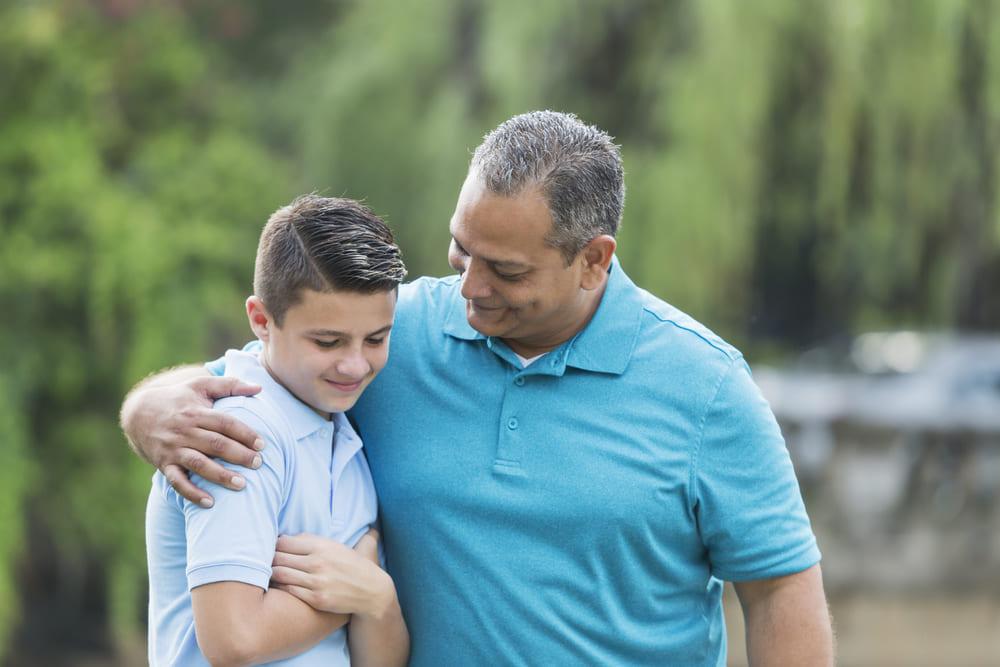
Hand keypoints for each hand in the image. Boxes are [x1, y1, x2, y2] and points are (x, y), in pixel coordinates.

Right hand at [121, 373, 262, 505]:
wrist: (137, 412)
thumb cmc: (178, 398)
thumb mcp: (200, 385)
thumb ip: (230, 384)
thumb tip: (259, 388)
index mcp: (196, 412)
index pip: (225, 423)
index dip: (244, 433)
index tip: (262, 444)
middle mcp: (184, 431)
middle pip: (215, 444)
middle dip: (238, 455)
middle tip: (258, 464)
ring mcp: (173, 449)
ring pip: (198, 464)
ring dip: (220, 476)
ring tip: (241, 484)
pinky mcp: (164, 464)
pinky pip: (177, 482)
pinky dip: (192, 493)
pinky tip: (210, 503)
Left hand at [271, 530, 395, 618]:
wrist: (371, 591)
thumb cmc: (351, 566)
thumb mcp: (336, 546)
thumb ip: (313, 539)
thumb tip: (289, 536)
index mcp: (322, 546)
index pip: (284, 542)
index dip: (274, 545)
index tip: (271, 549)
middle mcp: (318, 562)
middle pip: (278, 557)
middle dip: (268, 559)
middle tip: (263, 562)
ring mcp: (317, 582)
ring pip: (280, 574)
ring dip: (271, 574)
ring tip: (269, 574)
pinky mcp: (316, 599)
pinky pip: (289, 590)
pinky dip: (281, 587)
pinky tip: (279, 586)